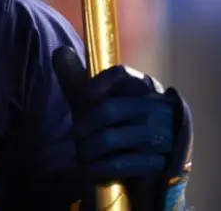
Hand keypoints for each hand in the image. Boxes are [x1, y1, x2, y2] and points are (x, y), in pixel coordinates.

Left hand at [52, 47, 191, 210]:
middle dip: (84, 125)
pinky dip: (97, 168)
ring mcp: (161, 136)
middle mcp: (157, 108)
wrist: (144, 168)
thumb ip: (77, 78)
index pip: (120, 74)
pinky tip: (87, 170)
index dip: (97, 83)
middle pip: (109, 109)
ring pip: (110, 138)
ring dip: (87, 149)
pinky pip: (120, 164)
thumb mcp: (95, 101)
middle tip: (75, 135)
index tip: (83, 98)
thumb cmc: (115, 126)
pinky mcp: (159, 163)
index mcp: (143, 86)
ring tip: (81, 154)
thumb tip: (60, 51)